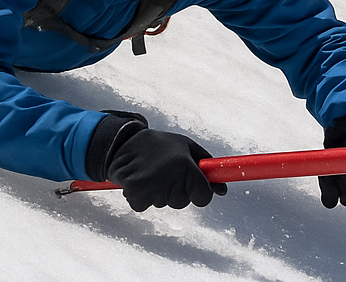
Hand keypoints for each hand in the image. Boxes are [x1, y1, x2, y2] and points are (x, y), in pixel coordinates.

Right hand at [107, 127, 226, 211]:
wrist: (123, 140)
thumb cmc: (159, 144)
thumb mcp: (186, 146)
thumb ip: (206, 167)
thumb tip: (222, 191)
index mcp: (186, 165)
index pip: (203, 196)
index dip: (198, 191)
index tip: (189, 181)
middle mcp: (171, 178)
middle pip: (182, 201)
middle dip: (175, 190)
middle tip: (164, 170)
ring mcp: (153, 188)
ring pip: (163, 203)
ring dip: (157, 192)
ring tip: (150, 171)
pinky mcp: (135, 194)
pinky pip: (144, 205)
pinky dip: (141, 196)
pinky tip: (138, 178)